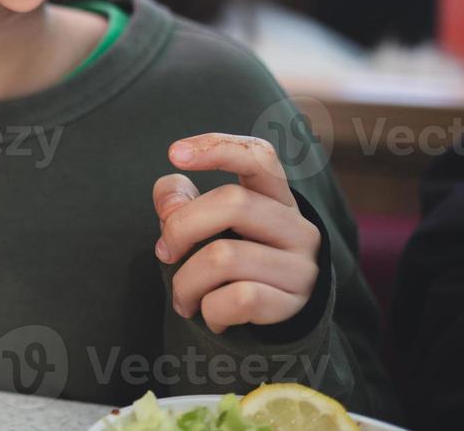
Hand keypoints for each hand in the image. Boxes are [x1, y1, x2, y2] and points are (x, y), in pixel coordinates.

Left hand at [152, 133, 321, 333]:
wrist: (269, 315)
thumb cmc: (230, 254)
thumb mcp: (203, 221)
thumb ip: (178, 200)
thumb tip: (170, 204)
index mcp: (275, 196)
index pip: (258, 157)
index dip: (217, 147)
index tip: (174, 153)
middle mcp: (297, 226)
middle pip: (233, 203)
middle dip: (180, 228)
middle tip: (163, 252)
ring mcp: (300, 266)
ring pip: (225, 258)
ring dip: (185, 281)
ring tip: (182, 297)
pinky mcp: (294, 304)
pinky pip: (237, 299)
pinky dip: (209, 310)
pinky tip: (210, 316)